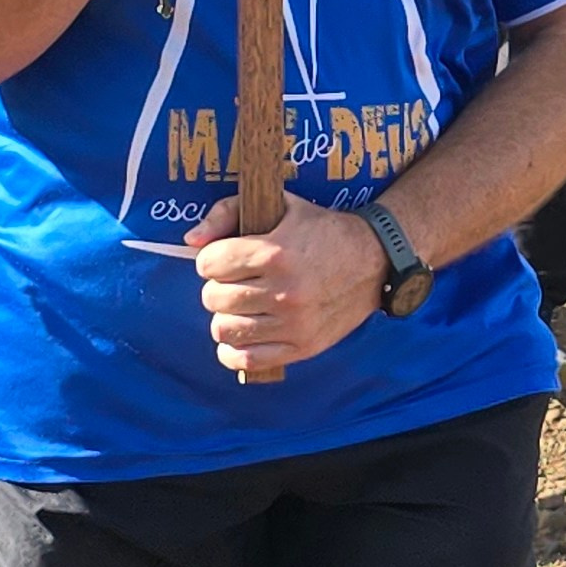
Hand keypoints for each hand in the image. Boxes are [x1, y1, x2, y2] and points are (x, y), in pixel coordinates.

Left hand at [186, 188, 387, 374]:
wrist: (374, 261)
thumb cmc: (322, 231)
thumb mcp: (280, 206)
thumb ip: (227, 213)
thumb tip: (191, 241)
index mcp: (275, 252)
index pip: (209, 263)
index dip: (213, 258)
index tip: (227, 258)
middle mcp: (283, 291)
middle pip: (213, 297)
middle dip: (218, 286)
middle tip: (236, 281)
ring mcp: (293, 323)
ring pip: (224, 328)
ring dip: (226, 315)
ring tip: (241, 305)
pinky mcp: (302, 347)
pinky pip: (246, 359)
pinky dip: (234, 349)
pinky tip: (242, 334)